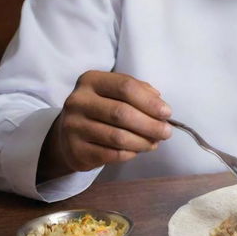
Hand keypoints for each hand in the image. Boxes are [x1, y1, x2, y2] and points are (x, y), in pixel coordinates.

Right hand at [38, 71, 171, 181]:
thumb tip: (160, 103)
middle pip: (122, 113)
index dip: (150, 101)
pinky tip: (137, 150)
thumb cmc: (101, 108)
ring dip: (143, 141)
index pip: (126, 87)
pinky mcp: (75, 151)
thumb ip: (139, 91)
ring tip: (155, 143)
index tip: (167, 112)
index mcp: (91, 80)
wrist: (69, 133)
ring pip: (117, 137)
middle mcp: (78, 101)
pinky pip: (110, 154)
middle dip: (150, 124)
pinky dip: (129, 153)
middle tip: (166, 132)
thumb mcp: (116, 92)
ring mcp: (73, 127)